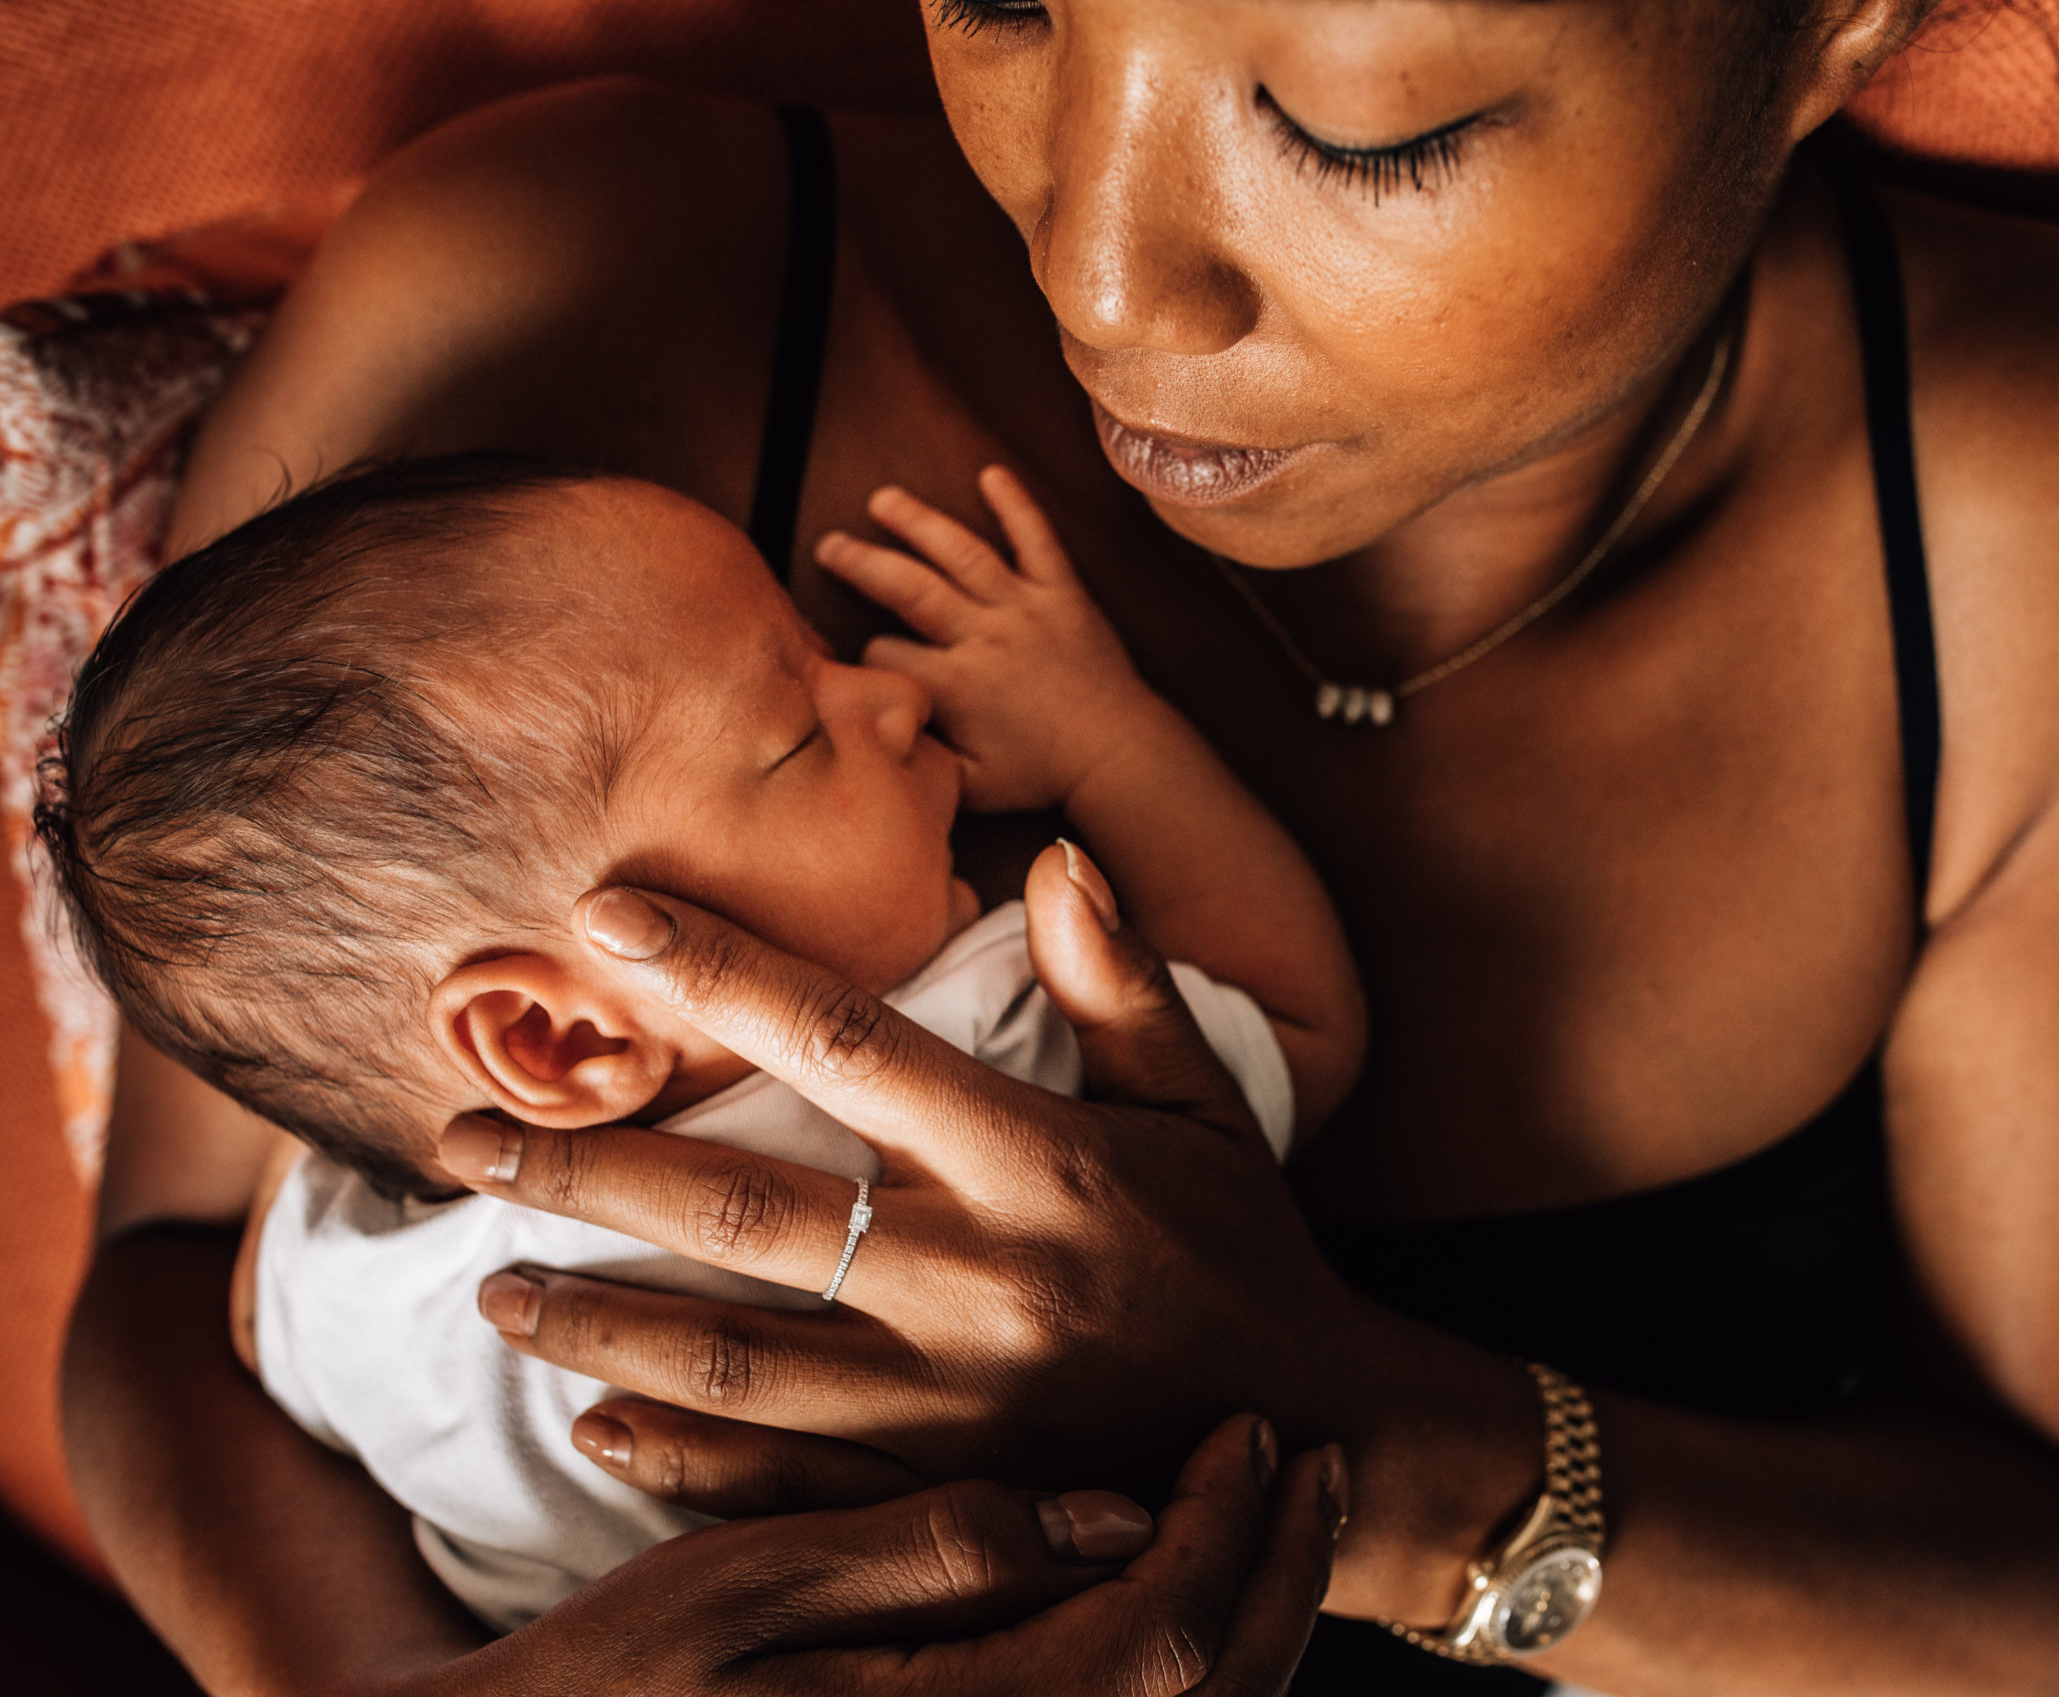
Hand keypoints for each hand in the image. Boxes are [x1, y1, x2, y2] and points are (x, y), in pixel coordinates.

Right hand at [401, 1416, 1342, 1696]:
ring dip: (1247, 1612)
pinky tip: (1166, 1580)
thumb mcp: (747, 1601)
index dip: (1227, 1533)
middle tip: (1305, 1462)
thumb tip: (1106, 1519)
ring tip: (1265, 1508)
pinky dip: (1183, 1660)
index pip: (1167, 1641)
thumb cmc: (611, 1690)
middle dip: (1277, 1575)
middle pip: (1210, 1693)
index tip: (1251, 1432)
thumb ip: (933, 1558)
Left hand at [436, 850, 1529, 1622]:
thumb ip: (1123, 987)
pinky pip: (787, 1484)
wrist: (1313, 1431)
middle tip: (455, 1138)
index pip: (855, 1048)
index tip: (606, 916)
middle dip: (588, 1171)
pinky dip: (681, 1460)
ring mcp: (959, 1406)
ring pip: (740, 1362)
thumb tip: (1052, 855)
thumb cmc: (1243, 1246)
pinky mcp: (949, 1495)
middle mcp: (987, 1282)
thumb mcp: (1206, 1105)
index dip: (726, 975)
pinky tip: (596, 1427)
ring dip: (600, 1322)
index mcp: (1043, 1166)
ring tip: (490, 1285)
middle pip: (749, 1217)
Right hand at [819, 465, 1169, 811]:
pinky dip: (1016, 505)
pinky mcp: (1063, 593)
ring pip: (961, 552)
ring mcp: (1025, 608)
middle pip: (908, 587)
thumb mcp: (970, 786)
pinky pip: (1037, 540)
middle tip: (828, 544)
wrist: (1117, 754)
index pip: (889, 654)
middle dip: (862, 563)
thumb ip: (920, 758)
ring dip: (918, 522)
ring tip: (883, 500)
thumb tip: (879, 731)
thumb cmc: (1043, 774)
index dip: (870, 658)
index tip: (867, 659)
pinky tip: (991, 474)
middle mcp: (984, 636)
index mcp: (957, 685)